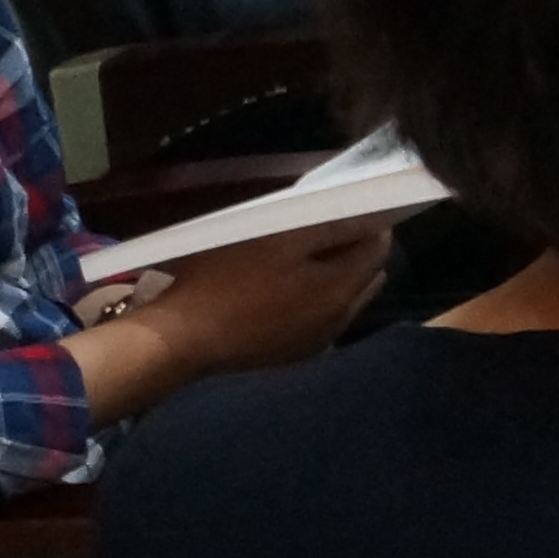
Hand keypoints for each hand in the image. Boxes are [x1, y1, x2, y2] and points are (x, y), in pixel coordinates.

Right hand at [80, 213, 393, 415]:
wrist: (180, 339)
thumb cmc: (225, 280)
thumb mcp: (278, 240)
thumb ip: (333, 227)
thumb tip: (375, 218)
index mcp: (342, 291)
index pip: (378, 247)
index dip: (370, 221)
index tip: (348, 202)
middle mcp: (339, 321)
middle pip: (366, 274)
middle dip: (355, 247)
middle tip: (323, 223)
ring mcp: (316, 342)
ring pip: (344, 297)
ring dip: (335, 273)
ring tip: (302, 252)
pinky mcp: (291, 354)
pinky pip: (318, 317)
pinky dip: (315, 297)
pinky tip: (285, 286)